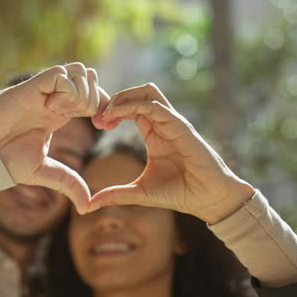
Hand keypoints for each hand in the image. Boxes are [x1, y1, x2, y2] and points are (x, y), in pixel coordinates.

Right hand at [0, 63, 106, 213]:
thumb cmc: (4, 158)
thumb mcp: (44, 172)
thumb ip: (68, 183)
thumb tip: (87, 207)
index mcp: (60, 113)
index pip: (95, 95)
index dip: (106, 107)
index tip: (105, 127)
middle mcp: (54, 97)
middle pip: (90, 78)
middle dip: (97, 99)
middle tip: (88, 121)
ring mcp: (43, 90)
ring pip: (79, 71)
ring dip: (81, 94)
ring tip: (65, 115)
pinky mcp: (31, 87)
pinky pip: (60, 75)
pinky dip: (65, 92)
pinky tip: (53, 109)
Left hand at [89, 83, 254, 223]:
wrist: (207, 199)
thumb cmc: (180, 193)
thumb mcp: (140, 192)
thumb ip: (115, 194)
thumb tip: (89, 205)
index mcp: (154, 133)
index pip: (130, 108)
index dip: (111, 111)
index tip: (97, 125)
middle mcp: (163, 123)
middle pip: (138, 93)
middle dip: (114, 100)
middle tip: (99, 120)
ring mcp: (172, 122)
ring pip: (148, 91)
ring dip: (124, 97)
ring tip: (108, 115)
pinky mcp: (180, 126)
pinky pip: (155, 105)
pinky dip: (133, 105)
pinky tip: (117, 117)